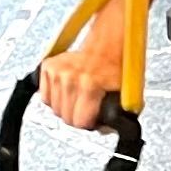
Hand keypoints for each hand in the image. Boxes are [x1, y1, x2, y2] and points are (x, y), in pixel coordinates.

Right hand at [39, 0, 126, 129]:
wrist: (108, 40)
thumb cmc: (116, 63)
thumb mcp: (126, 91)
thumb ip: (115, 114)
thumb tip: (106, 129)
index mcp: (90, 84)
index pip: (80, 122)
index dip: (89, 124)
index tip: (94, 119)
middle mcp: (70, 77)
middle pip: (65, 117)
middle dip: (77, 116)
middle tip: (88, 107)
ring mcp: (57, 71)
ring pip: (53, 108)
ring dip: (65, 106)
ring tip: (80, 95)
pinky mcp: (48, 66)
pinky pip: (44, 95)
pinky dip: (54, 96)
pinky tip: (68, 88)